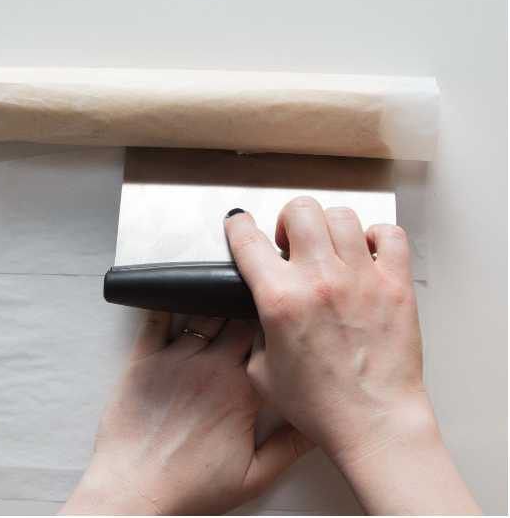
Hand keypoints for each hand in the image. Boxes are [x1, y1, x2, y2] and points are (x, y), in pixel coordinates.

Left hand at [62, 310, 309, 514]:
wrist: (137, 488)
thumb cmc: (193, 486)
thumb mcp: (257, 476)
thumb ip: (293, 446)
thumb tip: (322, 424)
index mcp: (242, 390)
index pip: (268, 343)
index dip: (278, 328)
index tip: (287, 318)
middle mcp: (210, 366)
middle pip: (238, 320)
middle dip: (251, 309)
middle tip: (260, 299)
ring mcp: (174, 358)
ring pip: (203, 314)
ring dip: (215, 302)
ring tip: (227, 289)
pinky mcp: (142, 358)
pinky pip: (155, 318)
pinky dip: (166, 300)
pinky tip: (175, 287)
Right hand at [226, 199, 478, 512]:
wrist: (374, 424)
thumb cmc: (323, 406)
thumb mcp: (262, 370)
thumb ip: (255, 330)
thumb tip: (259, 311)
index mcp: (279, 298)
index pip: (247, 237)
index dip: (239, 225)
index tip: (241, 225)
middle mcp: (319, 280)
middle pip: (300, 210)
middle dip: (289, 220)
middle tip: (292, 241)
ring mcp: (361, 279)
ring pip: (341, 216)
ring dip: (329, 227)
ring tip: (330, 247)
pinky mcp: (395, 286)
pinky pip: (390, 236)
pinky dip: (377, 237)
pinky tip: (367, 255)